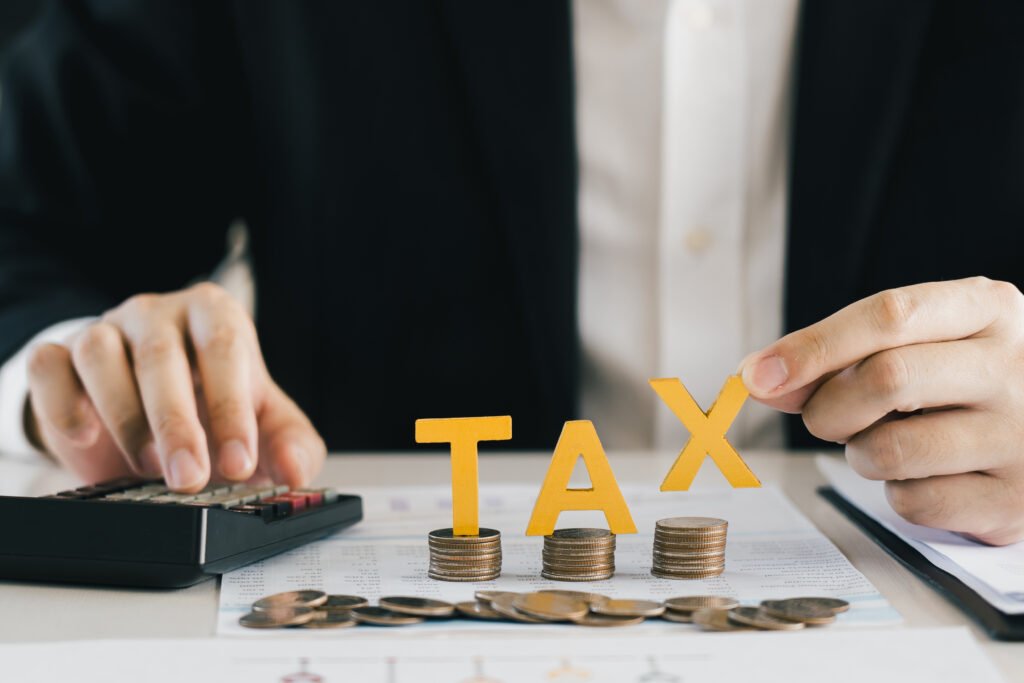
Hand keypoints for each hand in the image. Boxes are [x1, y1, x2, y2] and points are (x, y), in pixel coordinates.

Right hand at [26, 283, 325, 491]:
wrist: (155, 414)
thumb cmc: (216, 409)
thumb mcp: (266, 427)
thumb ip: (292, 445)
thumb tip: (296, 471)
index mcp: (215, 316)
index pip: (225, 348)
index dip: (232, 409)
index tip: (239, 465)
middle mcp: (158, 314)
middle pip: (161, 354)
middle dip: (177, 423)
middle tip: (189, 478)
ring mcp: (105, 330)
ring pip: (101, 355)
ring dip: (124, 416)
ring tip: (147, 467)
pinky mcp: (60, 356)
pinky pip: (50, 366)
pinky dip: (62, 402)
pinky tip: (86, 437)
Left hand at [739, 277, 1023, 544]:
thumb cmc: (962, 381)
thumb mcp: (916, 346)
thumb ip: (838, 356)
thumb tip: (760, 378)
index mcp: (989, 310)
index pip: (889, 315)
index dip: (812, 346)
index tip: (756, 375)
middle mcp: (1016, 367)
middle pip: (886, 378)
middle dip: (828, 406)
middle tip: (820, 417)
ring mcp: (1023, 437)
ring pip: (892, 449)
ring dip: (860, 453)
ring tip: (886, 442)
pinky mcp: (1014, 503)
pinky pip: (915, 502)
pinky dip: (896, 494)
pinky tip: (926, 476)